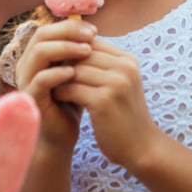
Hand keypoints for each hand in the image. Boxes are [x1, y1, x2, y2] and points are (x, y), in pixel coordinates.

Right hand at [14, 19, 96, 150]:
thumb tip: (92, 28)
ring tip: (87, 51)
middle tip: (91, 36)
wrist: (63, 135)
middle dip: (68, 32)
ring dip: (64, 48)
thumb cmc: (71, 101)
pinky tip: (74, 73)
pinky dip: (57, 73)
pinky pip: (40, 79)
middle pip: (41, 35)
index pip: (49, 29)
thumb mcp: (76, 72)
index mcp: (36, 56)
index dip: (70, 26)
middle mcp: (27, 64)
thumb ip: (77, 52)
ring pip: (39, 52)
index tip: (94, 30)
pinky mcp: (30, 98)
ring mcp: (26, 80)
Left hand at [53, 37, 160, 169]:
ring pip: (75, 70)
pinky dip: (61, 92)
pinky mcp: (104, 100)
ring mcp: (116, 83)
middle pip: (83, 54)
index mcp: (128, 60)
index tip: (59, 62)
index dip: (73, 51)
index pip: (92, 43)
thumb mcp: (121, 84)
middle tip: (49, 72)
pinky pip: (72, 88)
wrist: (142, 148)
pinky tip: (57, 98)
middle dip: (64, 62)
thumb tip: (73, 49)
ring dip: (60, 77)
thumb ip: (104, 66)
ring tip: (51, 85)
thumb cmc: (125, 116)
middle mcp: (125, 68)